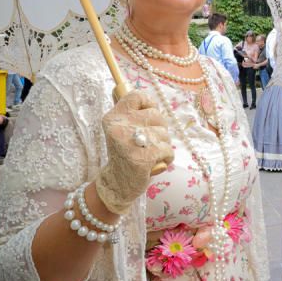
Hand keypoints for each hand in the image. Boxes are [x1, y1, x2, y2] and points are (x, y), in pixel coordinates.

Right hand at [94, 91, 173, 214]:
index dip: (149, 104)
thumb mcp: (122, 130)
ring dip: (163, 145)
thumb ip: (133, 115)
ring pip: (164, 133)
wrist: (117, 184)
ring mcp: (130, 143)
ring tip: (150, 153)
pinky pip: (167, 149)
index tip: (149, 117)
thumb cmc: (125, 153)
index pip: (137, 96)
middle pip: (156, 115)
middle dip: (160, 129)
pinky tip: (156, 163)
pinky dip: (167, 157)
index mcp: (113, 117)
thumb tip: (150, 100)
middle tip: (150, 142)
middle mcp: (119, 127)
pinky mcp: (142, 158)